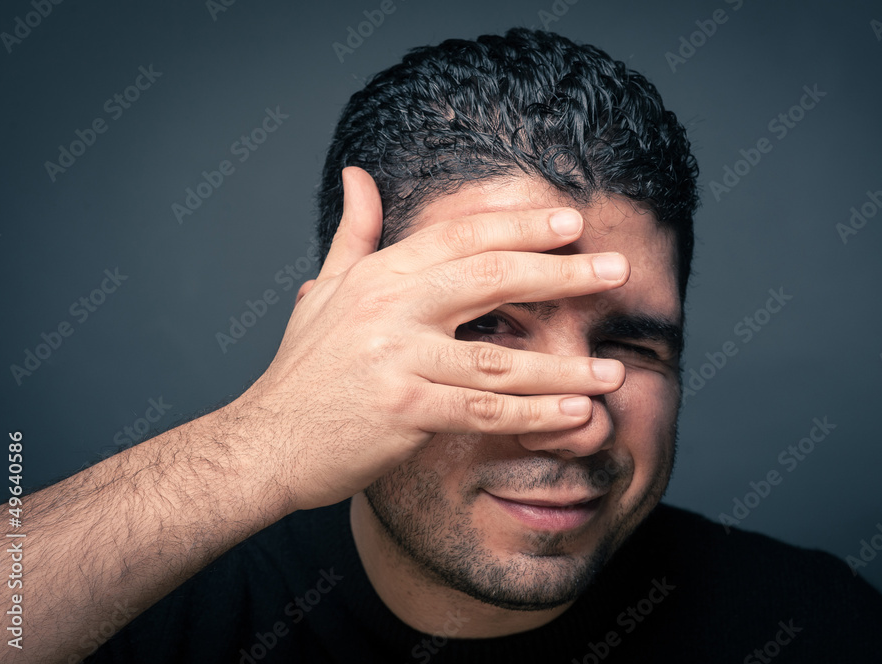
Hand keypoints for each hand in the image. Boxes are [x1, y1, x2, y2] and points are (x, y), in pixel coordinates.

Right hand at [230, 167, 628, 510]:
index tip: (573, 224)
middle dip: (560, 274)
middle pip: (491, 279)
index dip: (520, 226)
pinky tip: (576, 414)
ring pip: (499, 358)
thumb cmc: (303, 370)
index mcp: (379, 275)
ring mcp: (397, 359)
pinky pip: (485, 411)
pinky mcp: (405, 410)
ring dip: (563, 365)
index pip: (461, 237)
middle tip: (617, 271)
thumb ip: (354, 234)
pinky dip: (535, 415)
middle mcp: (390, 308)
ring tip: (612, 370)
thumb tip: (358, 175)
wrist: (265, 442)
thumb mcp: (325, 291)